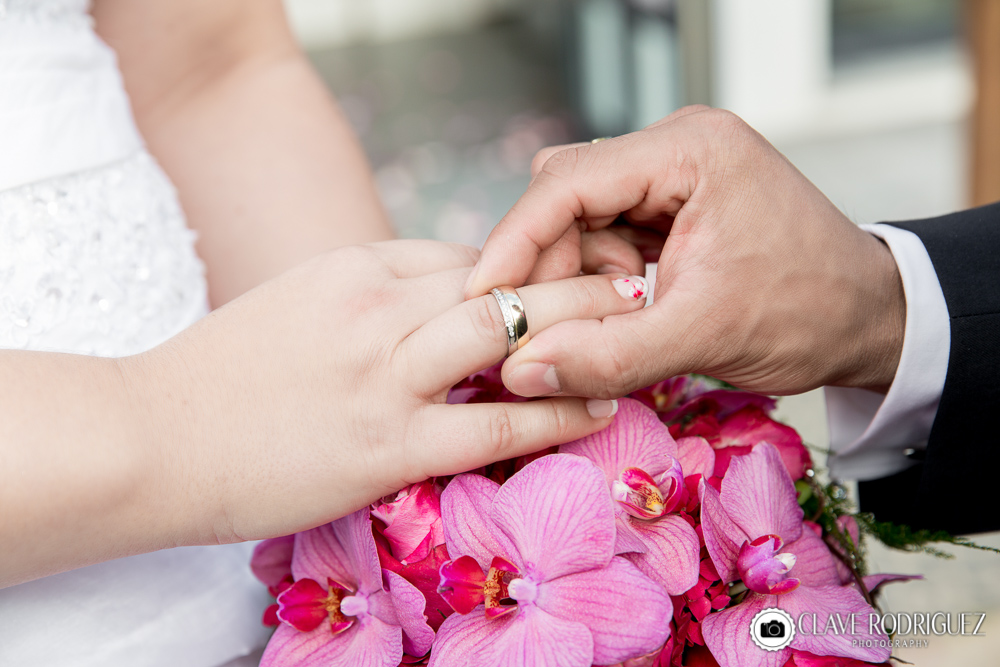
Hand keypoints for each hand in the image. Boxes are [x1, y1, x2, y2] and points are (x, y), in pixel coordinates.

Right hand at [126, 239, 647, 547]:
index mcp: (356, 267)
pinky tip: (601, 404)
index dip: (530, 263)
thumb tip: (428, 306)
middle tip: (636, 278)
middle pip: (504, 276)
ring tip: (641, 329)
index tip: (573, 274)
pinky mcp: (387, 444)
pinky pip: (495, 421)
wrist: (151, 436)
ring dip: (585, 327)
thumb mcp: (296, 305)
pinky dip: (557, 410)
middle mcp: (379, 308)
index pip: (467, 252)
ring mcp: (385, 375)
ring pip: (511, 334)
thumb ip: (366, 299)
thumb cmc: (219, 375)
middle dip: (579, 273)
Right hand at [466, 106, 905, 398]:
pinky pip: (603, 232)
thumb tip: (520, 370)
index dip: (516, 238)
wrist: (868, 320)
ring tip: (603, 322)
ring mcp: (672, 174)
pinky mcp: (670, 205)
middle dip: (547, 262)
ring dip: (571, 273)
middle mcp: (676, 148)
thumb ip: (608, 355)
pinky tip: (614, 310)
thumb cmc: (809, 314)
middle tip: (543, 327)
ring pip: (578, 216)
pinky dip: (593, 275)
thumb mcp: (704, 336)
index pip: (570, 181)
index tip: (484, 294)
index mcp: (690, 151)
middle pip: (565, 194)